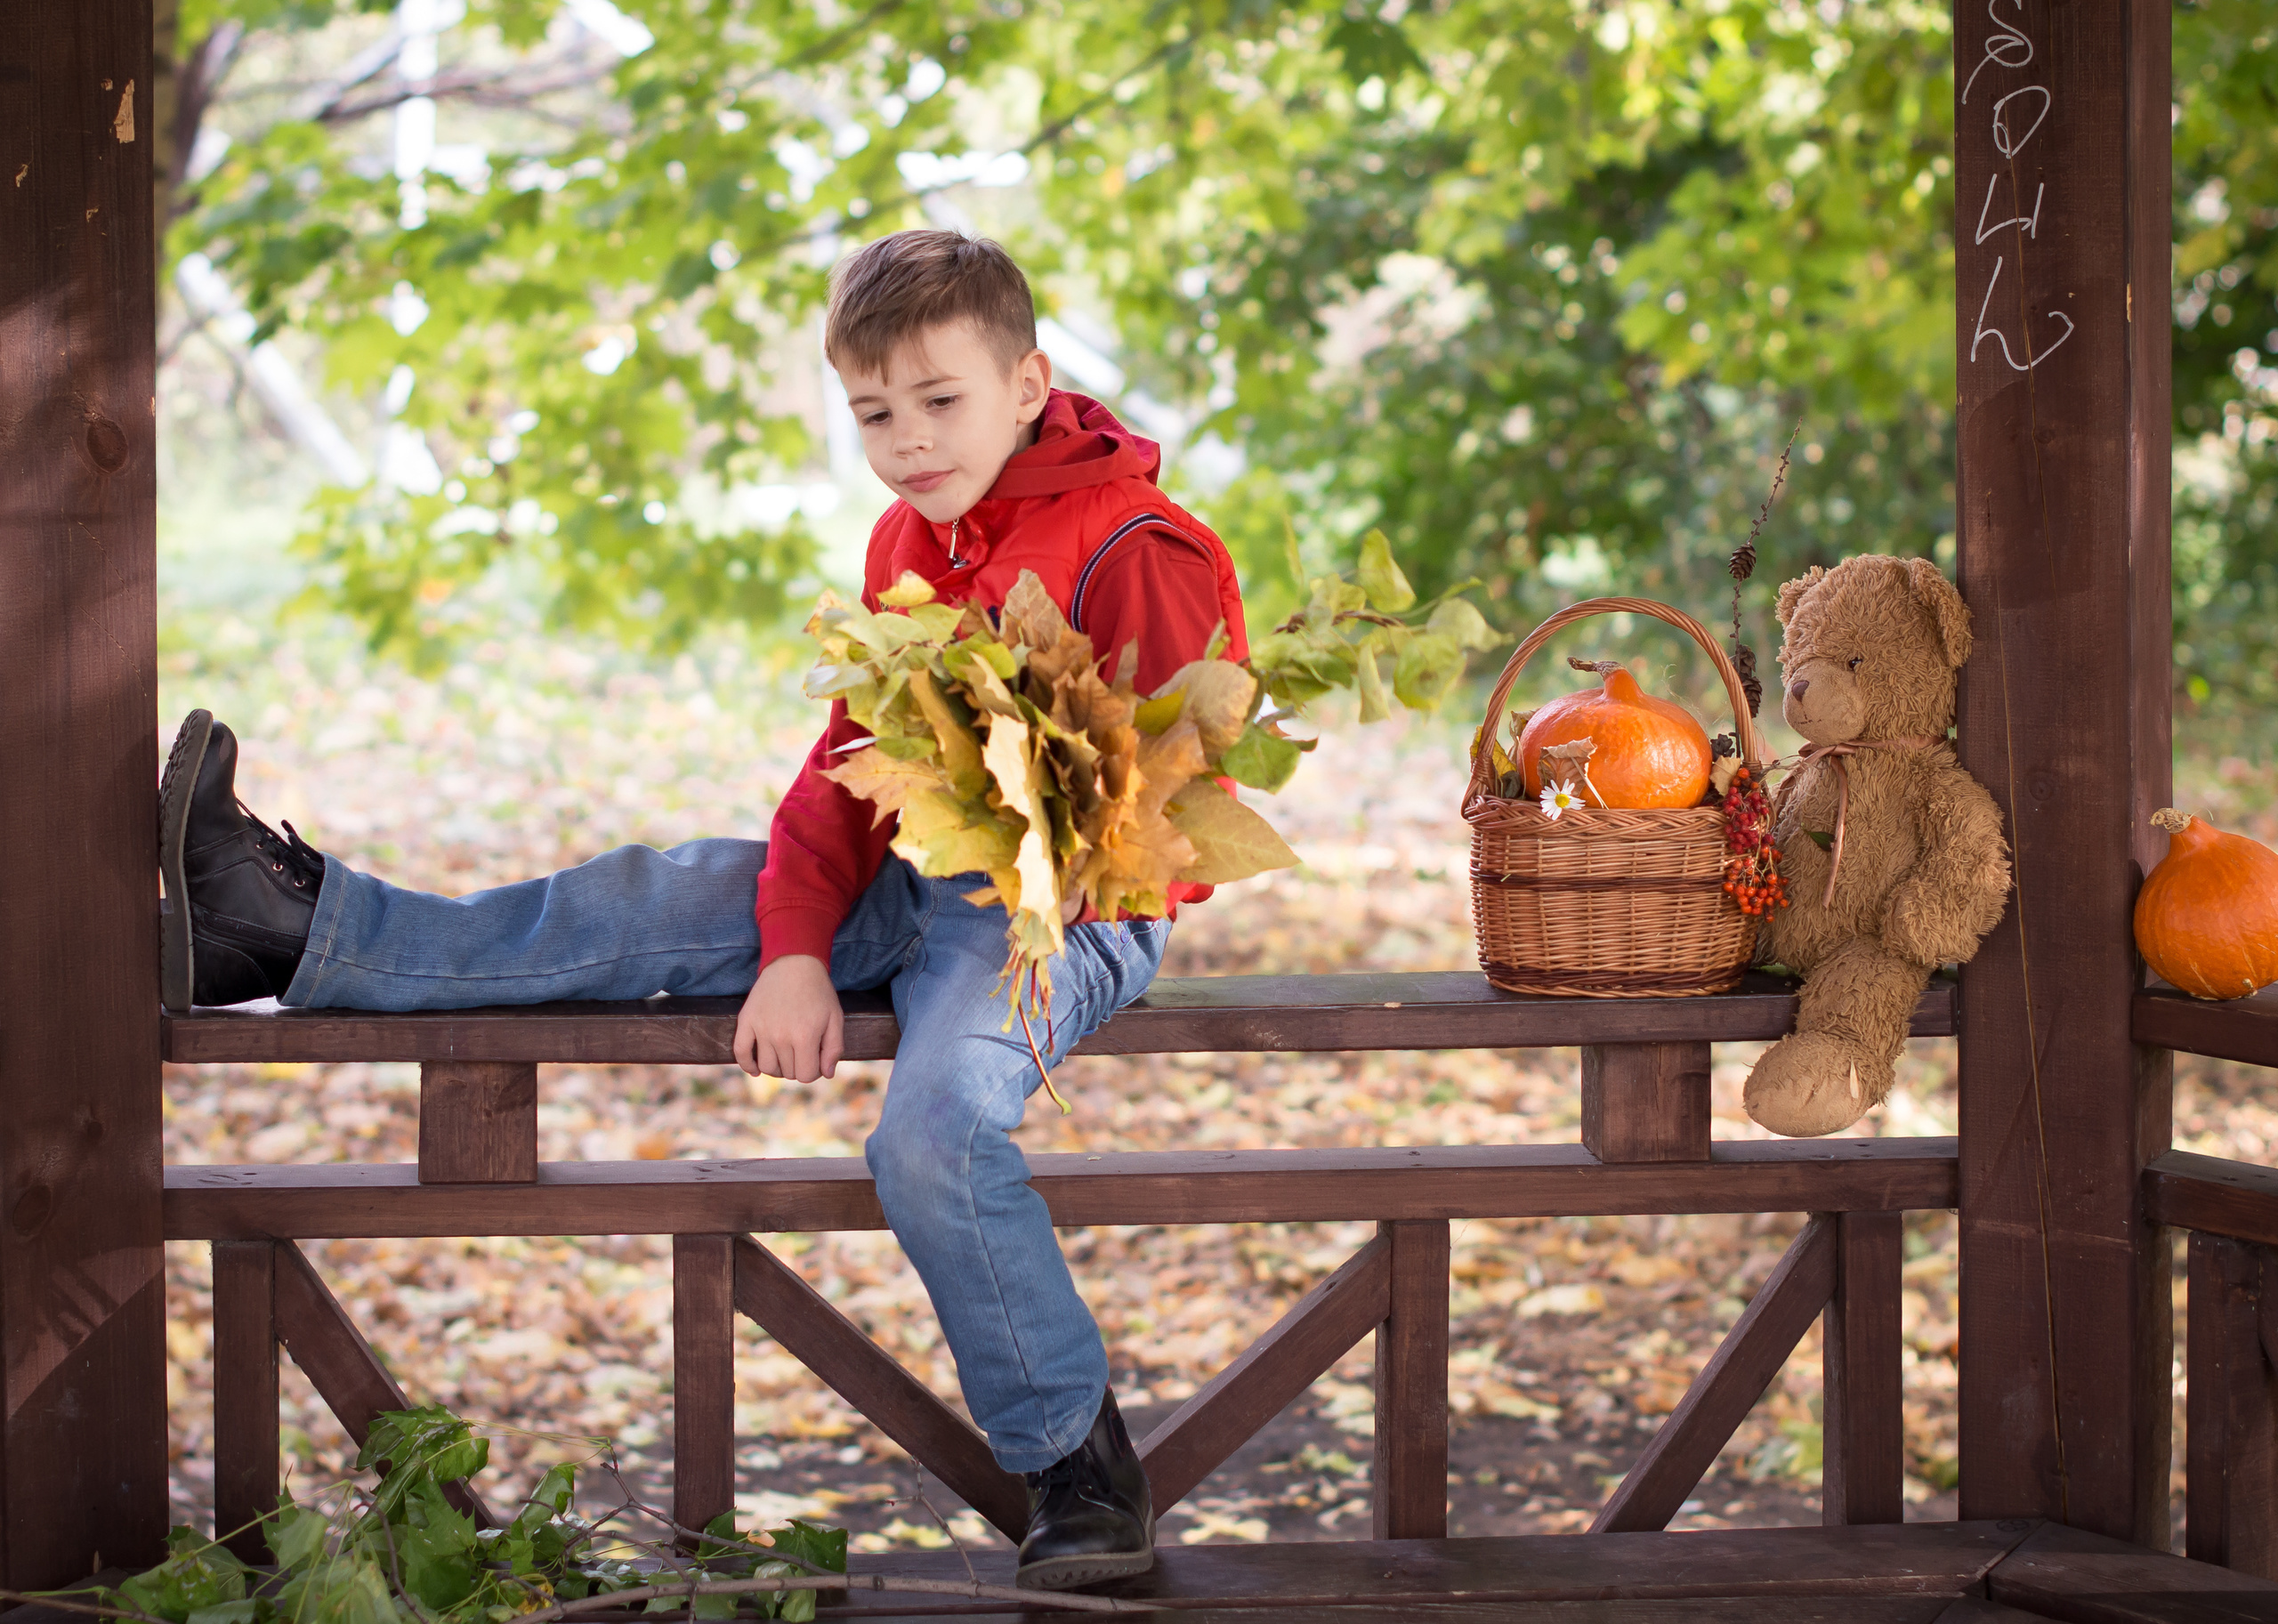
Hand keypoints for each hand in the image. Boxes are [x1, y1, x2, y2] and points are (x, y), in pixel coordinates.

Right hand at [734, 955, 843, 1082]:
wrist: (794, 963)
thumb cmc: (818, 992)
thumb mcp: (835, 1018)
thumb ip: (834, 1048)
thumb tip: (826, 1074)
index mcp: (805, 1036)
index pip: (805, 1075)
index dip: (813, 1071)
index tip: (815, 1059)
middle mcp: (780, 1036)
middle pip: (787, 1072)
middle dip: (797, 1066)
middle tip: (802, 1051)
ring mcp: (761, 1028)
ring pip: (766, 1067)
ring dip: (777, 1068)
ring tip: (785, 1056)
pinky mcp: (746, 1020)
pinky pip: (740, 1052)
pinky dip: (747, 1065)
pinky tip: (756, 1070)